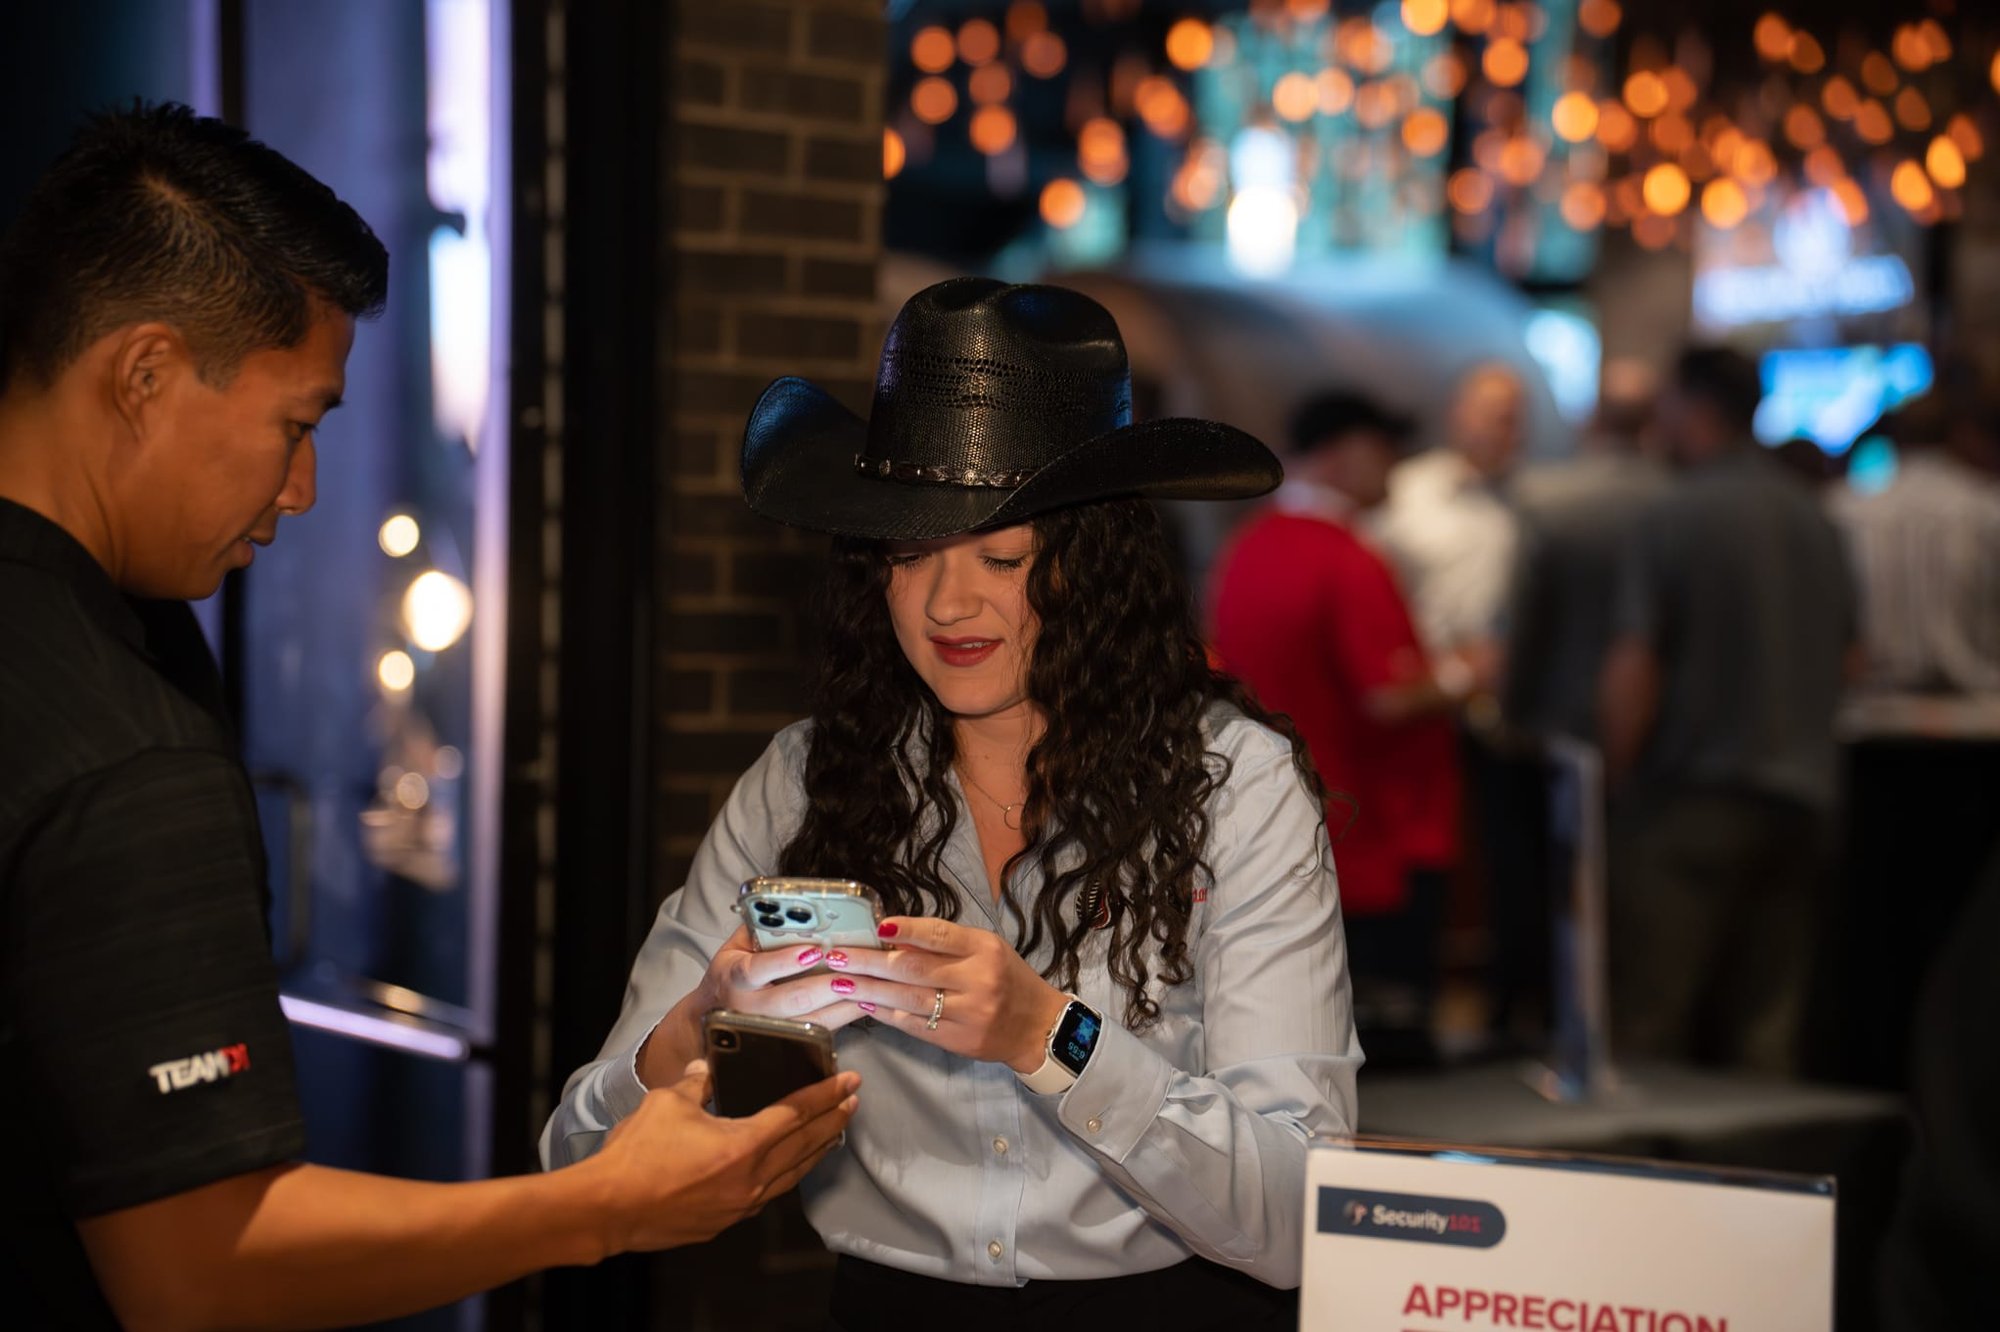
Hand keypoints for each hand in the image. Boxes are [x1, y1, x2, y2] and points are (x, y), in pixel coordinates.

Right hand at [584, 1059, 858, 1254]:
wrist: (608, 1208)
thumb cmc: (637, 1154)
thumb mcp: (668, 1102)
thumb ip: (697, 1083)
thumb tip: (707, 1068)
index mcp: (743, 1144)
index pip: (796, 1113)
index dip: (826, 1094)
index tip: (850, 1082)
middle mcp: (752, 1178)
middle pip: (805, 1146)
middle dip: (832, 1121)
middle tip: (852, 1102)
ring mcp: (740, 1204)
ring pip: (791, 1174)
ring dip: (814, 1151)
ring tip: (831, 1133)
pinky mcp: (724, 1221)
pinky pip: (768, 1194)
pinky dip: (785, 1175)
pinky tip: (785, 1169)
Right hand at [639, 926, 880, 1086]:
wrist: (715, 1013)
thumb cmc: (734, 969)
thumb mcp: (738, 945)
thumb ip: (763, 928)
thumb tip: (800, 910)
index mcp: (735, 976)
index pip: (759, 968)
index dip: (786, 961)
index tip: (813, 951)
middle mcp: (750, 1008)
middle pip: (793, 1000)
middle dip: (828, 985)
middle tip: (857, 971)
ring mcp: (769, 1030)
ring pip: (812, 1022)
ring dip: (845, 1004)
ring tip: (871, 986)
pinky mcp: (787, 1042)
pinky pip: (821, 1032)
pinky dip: (846, 1017)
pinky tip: (866, 1002)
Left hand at [830, 917, 1068, 1072]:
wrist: (1037, 1026)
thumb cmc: (1007, 978)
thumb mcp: (986, 949)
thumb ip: (945, 945)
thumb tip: (893, 936)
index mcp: (985, 949)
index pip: (939, 935)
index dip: (906, 931)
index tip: (875, 927)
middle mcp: (977, 980)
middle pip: (914, 969)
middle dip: (870, 962)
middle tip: (836, 956)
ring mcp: (967, 1014)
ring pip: (909, 1000)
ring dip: (869, 990)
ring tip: (840, 981)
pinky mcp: (957, 1040)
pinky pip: (914, 1026)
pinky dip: (886, 1014)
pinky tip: (864, 1005)